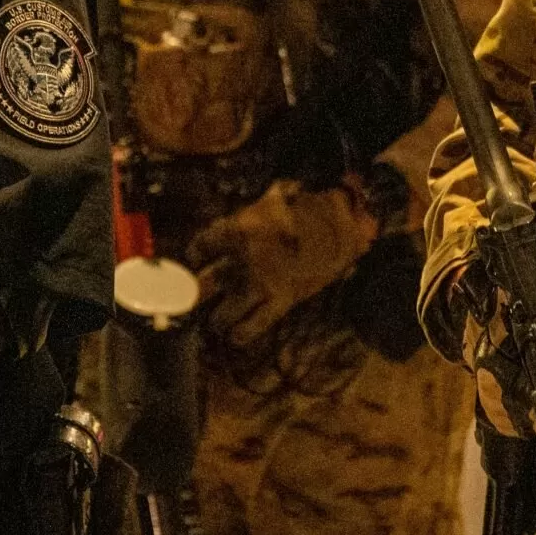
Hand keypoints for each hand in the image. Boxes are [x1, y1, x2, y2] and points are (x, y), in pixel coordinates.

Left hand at [193, 179, 379, 347]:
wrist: (343, 224)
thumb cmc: (309, 206)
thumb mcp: (274, 197)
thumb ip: (251, 209)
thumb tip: (239, 215)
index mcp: (238, 229)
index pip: (201, 246)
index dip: (194, 255)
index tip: (195, 260)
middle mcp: (243, 259)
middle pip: (206, 284)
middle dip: (195, 294)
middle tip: (192, 299)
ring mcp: (261, 283)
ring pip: (225, 312)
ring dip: (217, 319)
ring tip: (216, 322)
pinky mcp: (282, 301)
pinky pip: (255, 325)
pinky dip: (242, 334)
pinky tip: (236, 337)